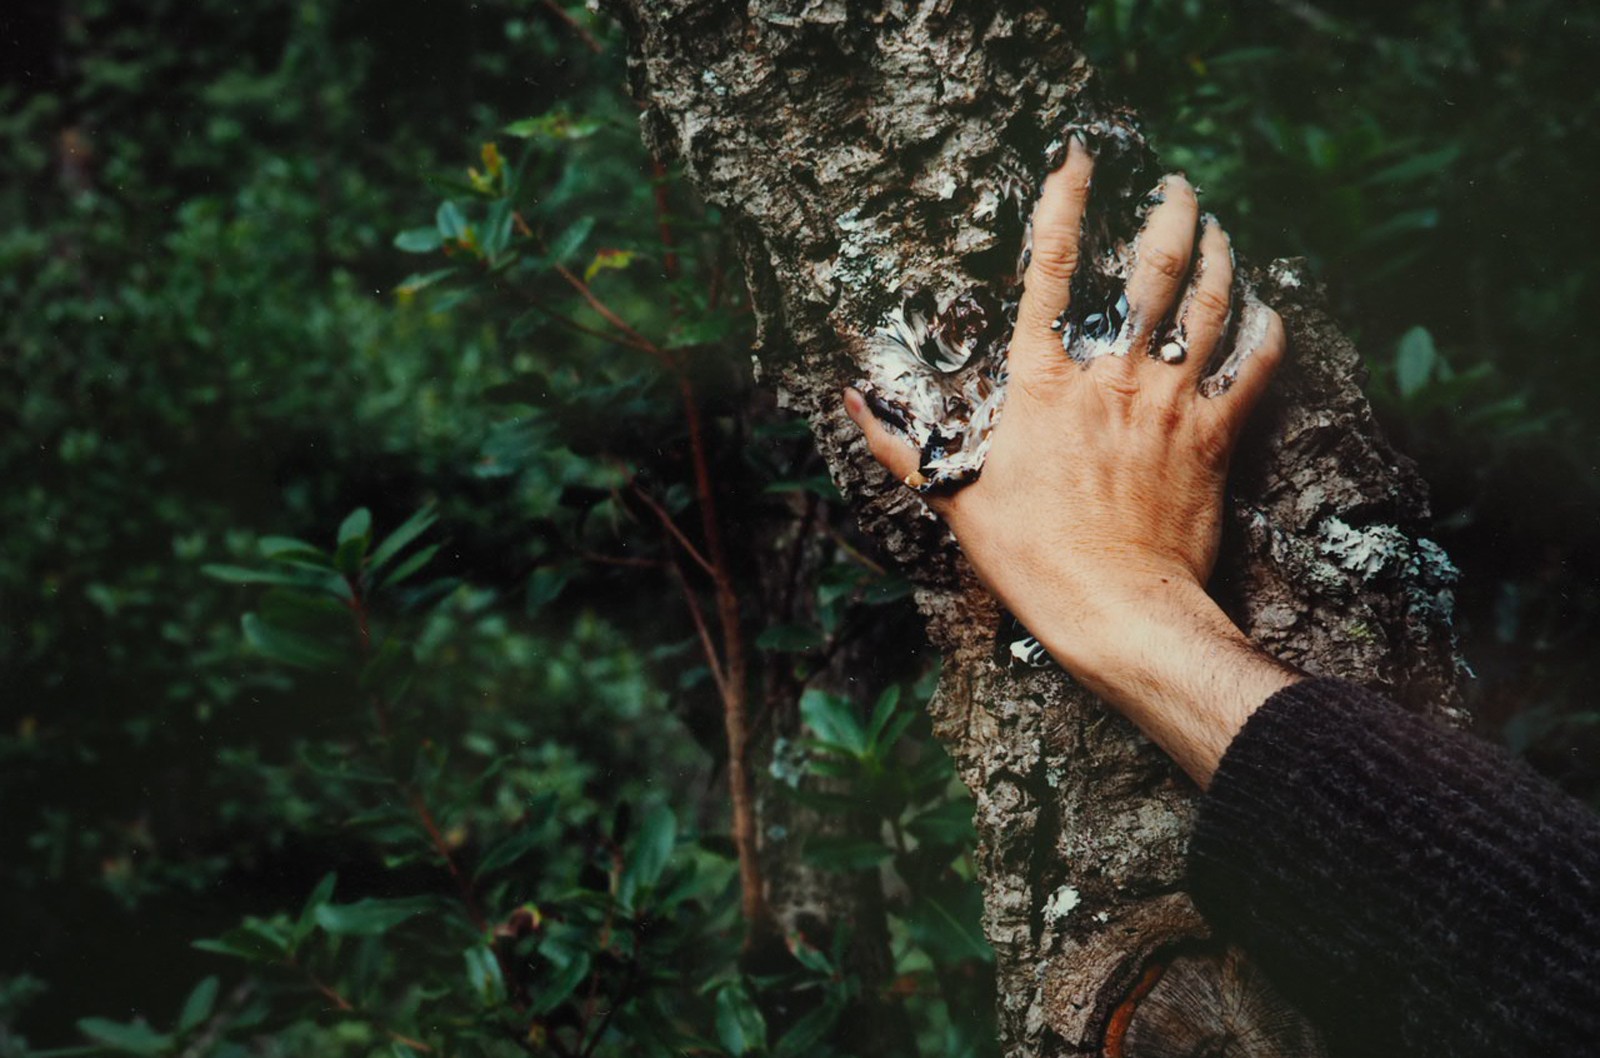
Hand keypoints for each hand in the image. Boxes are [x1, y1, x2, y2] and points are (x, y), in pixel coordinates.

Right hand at [844, 138, 1298, 784]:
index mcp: (1045, 382)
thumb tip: (853, 403)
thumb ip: (902, 444)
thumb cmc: (1032, 557)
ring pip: (1209, 305)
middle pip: (1150, 269)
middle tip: (1177, 185)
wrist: (1117, 607)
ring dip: (1220, 258)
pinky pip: (1253, 369)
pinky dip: (1267, 334)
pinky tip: (1270, 313)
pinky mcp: (1213, 437)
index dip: (1065, 202)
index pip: (1051, 269)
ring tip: (1221, 230)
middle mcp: (1111, 375)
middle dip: (1169, 214)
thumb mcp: (953, 498)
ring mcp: (1169, 402)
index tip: (1077, 159)